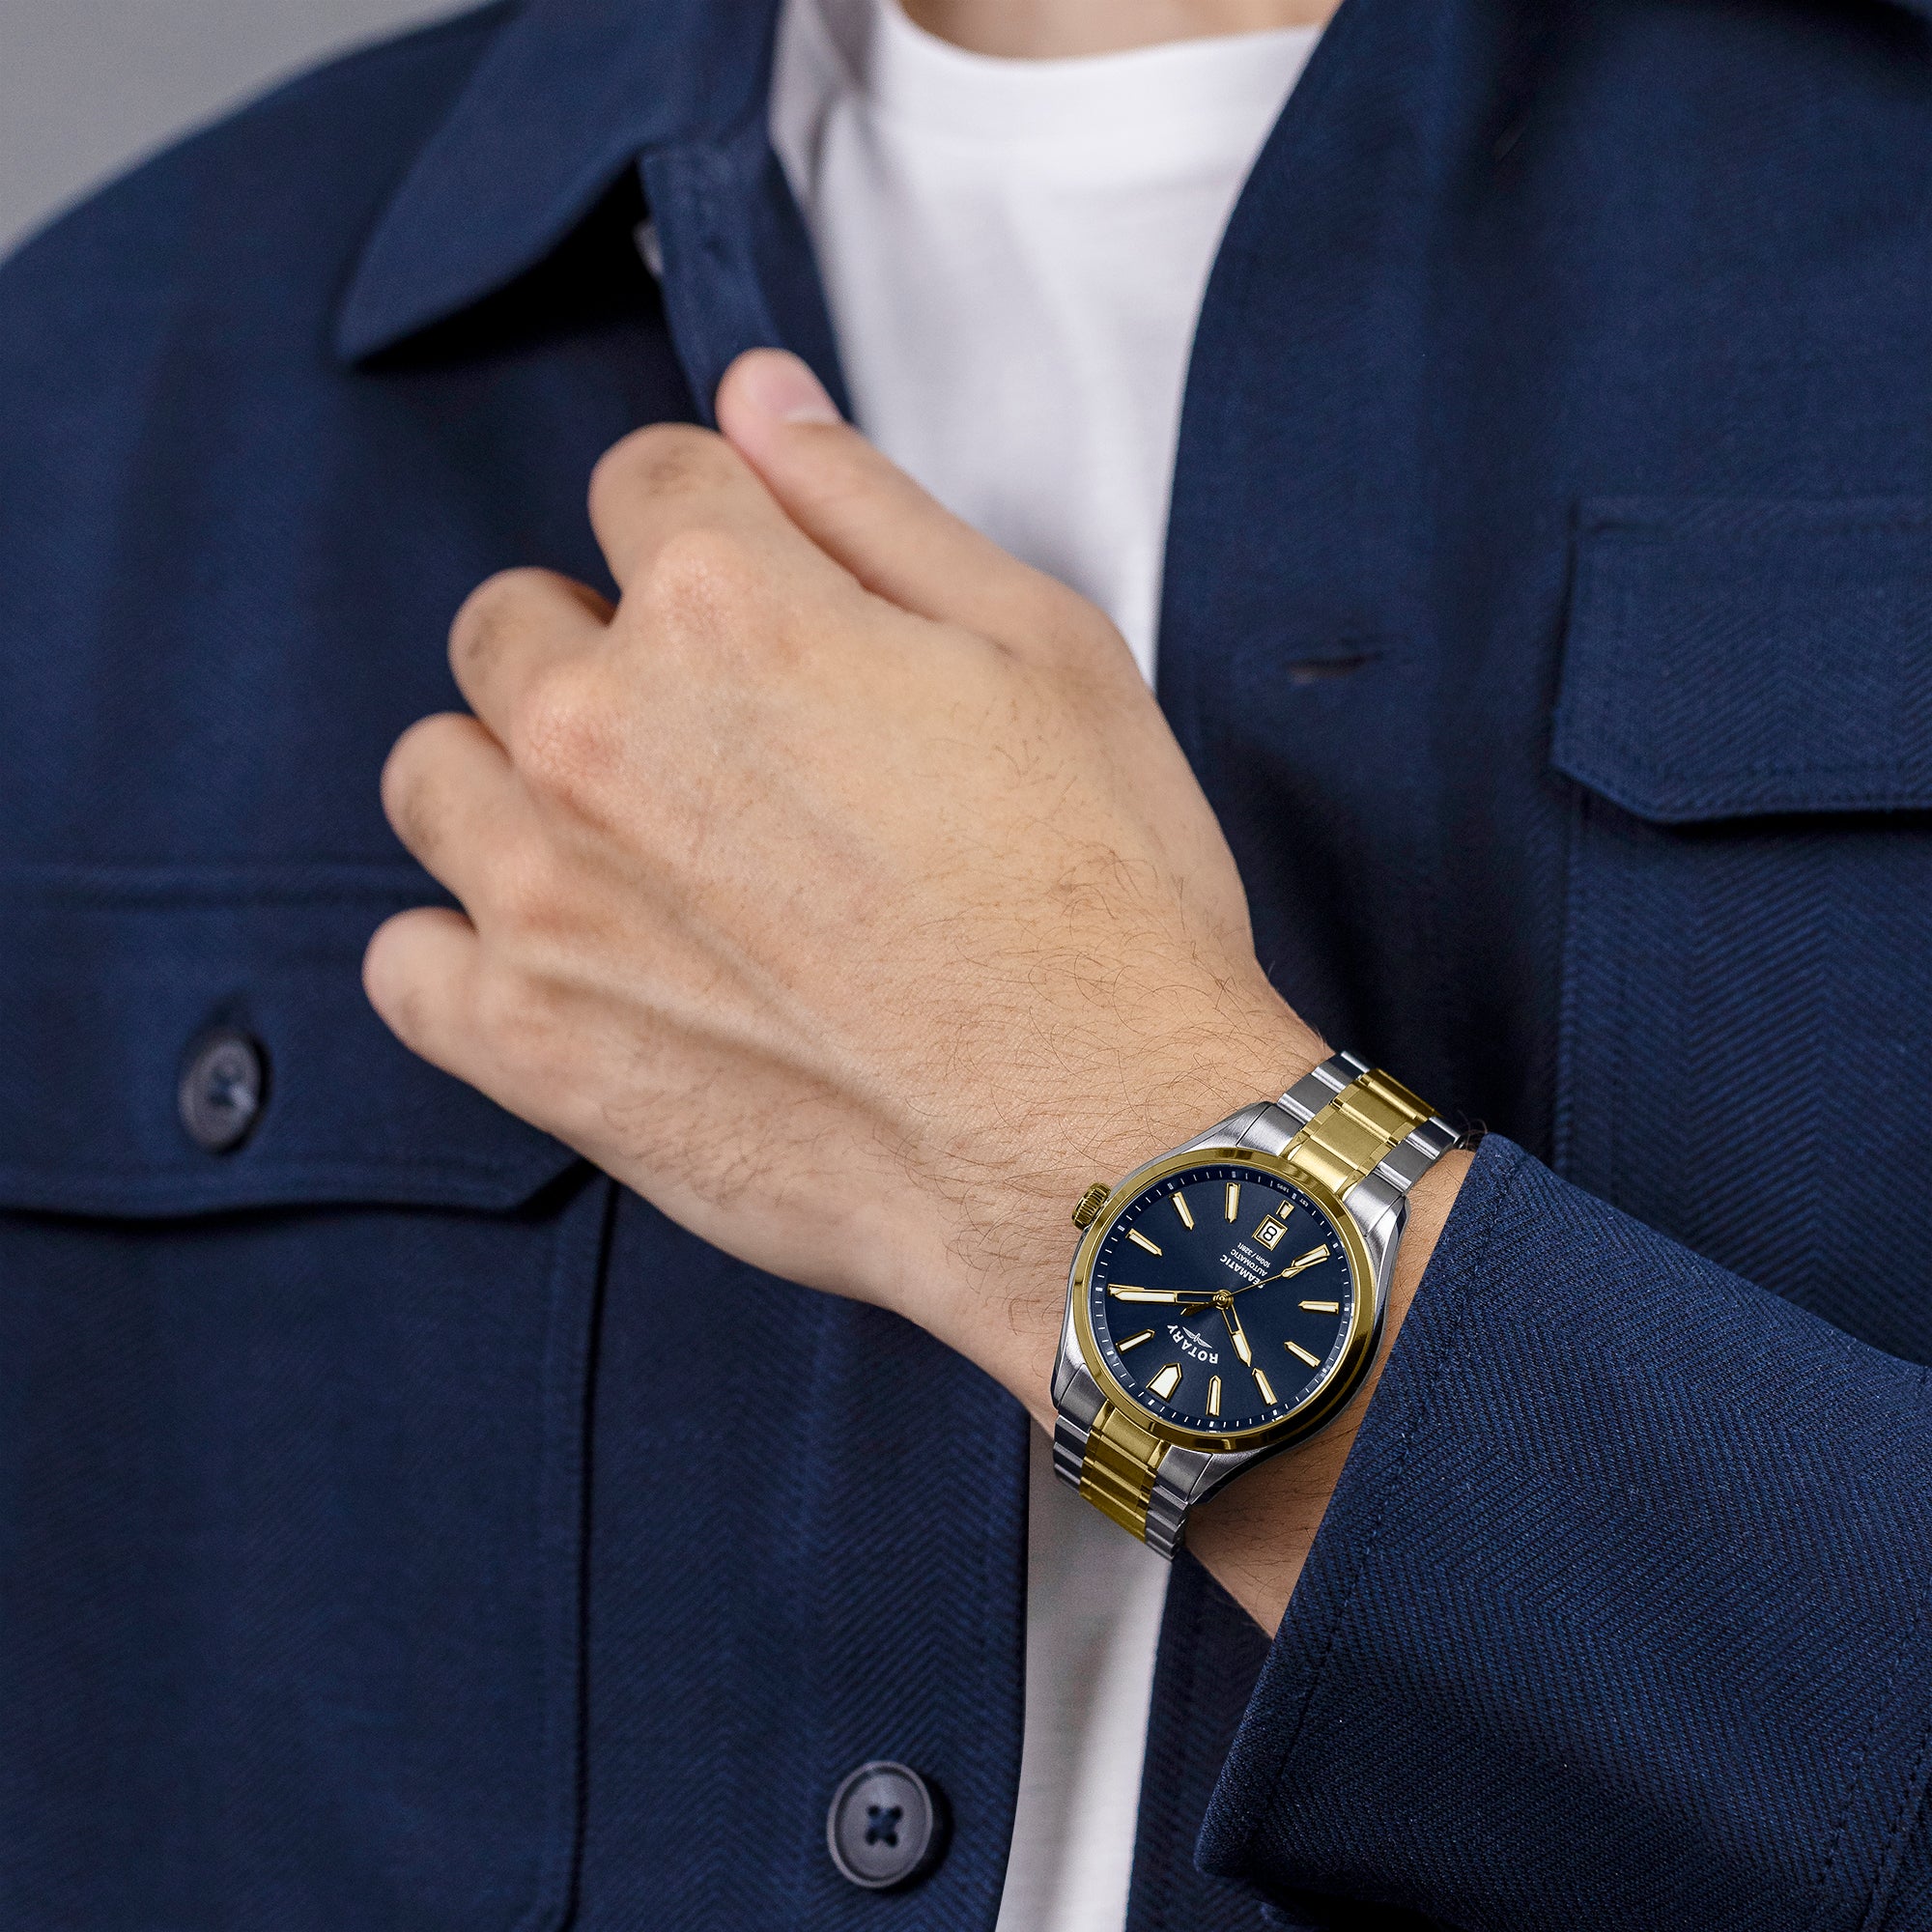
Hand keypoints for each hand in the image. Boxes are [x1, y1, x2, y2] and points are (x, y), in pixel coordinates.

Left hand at [364, 348, 1465, 1627]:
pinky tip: (574, 964)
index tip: (752, 601)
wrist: (1100, 1148)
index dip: (710, 532)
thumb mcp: (1043, 649)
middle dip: (599, 652)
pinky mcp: (530, 1043)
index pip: (639, 483)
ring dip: (513, 785)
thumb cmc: (1101, 909)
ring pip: (435, 772)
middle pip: (512, 622)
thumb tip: (760, 394)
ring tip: (636, 853)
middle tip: (717, 749)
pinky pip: (408, 961)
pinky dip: (467, 952)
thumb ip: (870, 505)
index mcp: (731, 609)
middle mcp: (604, 731)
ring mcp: (546, 893)